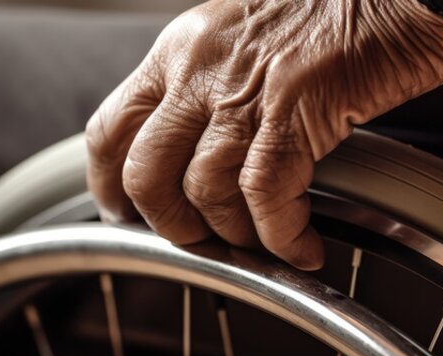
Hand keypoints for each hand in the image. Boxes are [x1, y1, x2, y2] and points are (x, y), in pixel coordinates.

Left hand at [86, 0, 442, 269]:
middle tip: (201, 240)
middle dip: (169, 223)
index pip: (113, 127)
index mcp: (180, 49)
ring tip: (263, 243)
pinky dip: (282, 234)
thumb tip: (197, 146)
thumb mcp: (242, 33)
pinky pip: (267, 196)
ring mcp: (245, 90)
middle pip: (148, 171)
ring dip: (234, 235)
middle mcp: (201, 69)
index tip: (124, 211)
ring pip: (205, 191)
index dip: (110, 183)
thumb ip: (210, 83)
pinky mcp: (297, 111)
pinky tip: (300, 244)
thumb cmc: (332, 6)